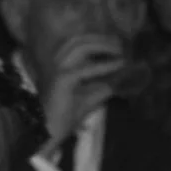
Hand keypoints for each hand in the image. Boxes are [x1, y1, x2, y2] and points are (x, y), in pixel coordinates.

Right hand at [39, 30, 128, 146]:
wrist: (49, 132)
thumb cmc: (65, 117)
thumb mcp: (89, 96)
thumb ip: (102, 85)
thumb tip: (121, 77)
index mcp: (59, 64)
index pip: (77, 44)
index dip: (97, 40)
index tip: (116, 43)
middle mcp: (57, 62)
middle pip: (79, 40)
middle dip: (102, 39)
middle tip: (121, 44)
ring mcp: (58, 69)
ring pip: (81, 47)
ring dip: (104, 46)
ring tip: (120, 51)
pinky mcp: (63, 79)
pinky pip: (87, 68)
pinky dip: (105, 65)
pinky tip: (119, 64)